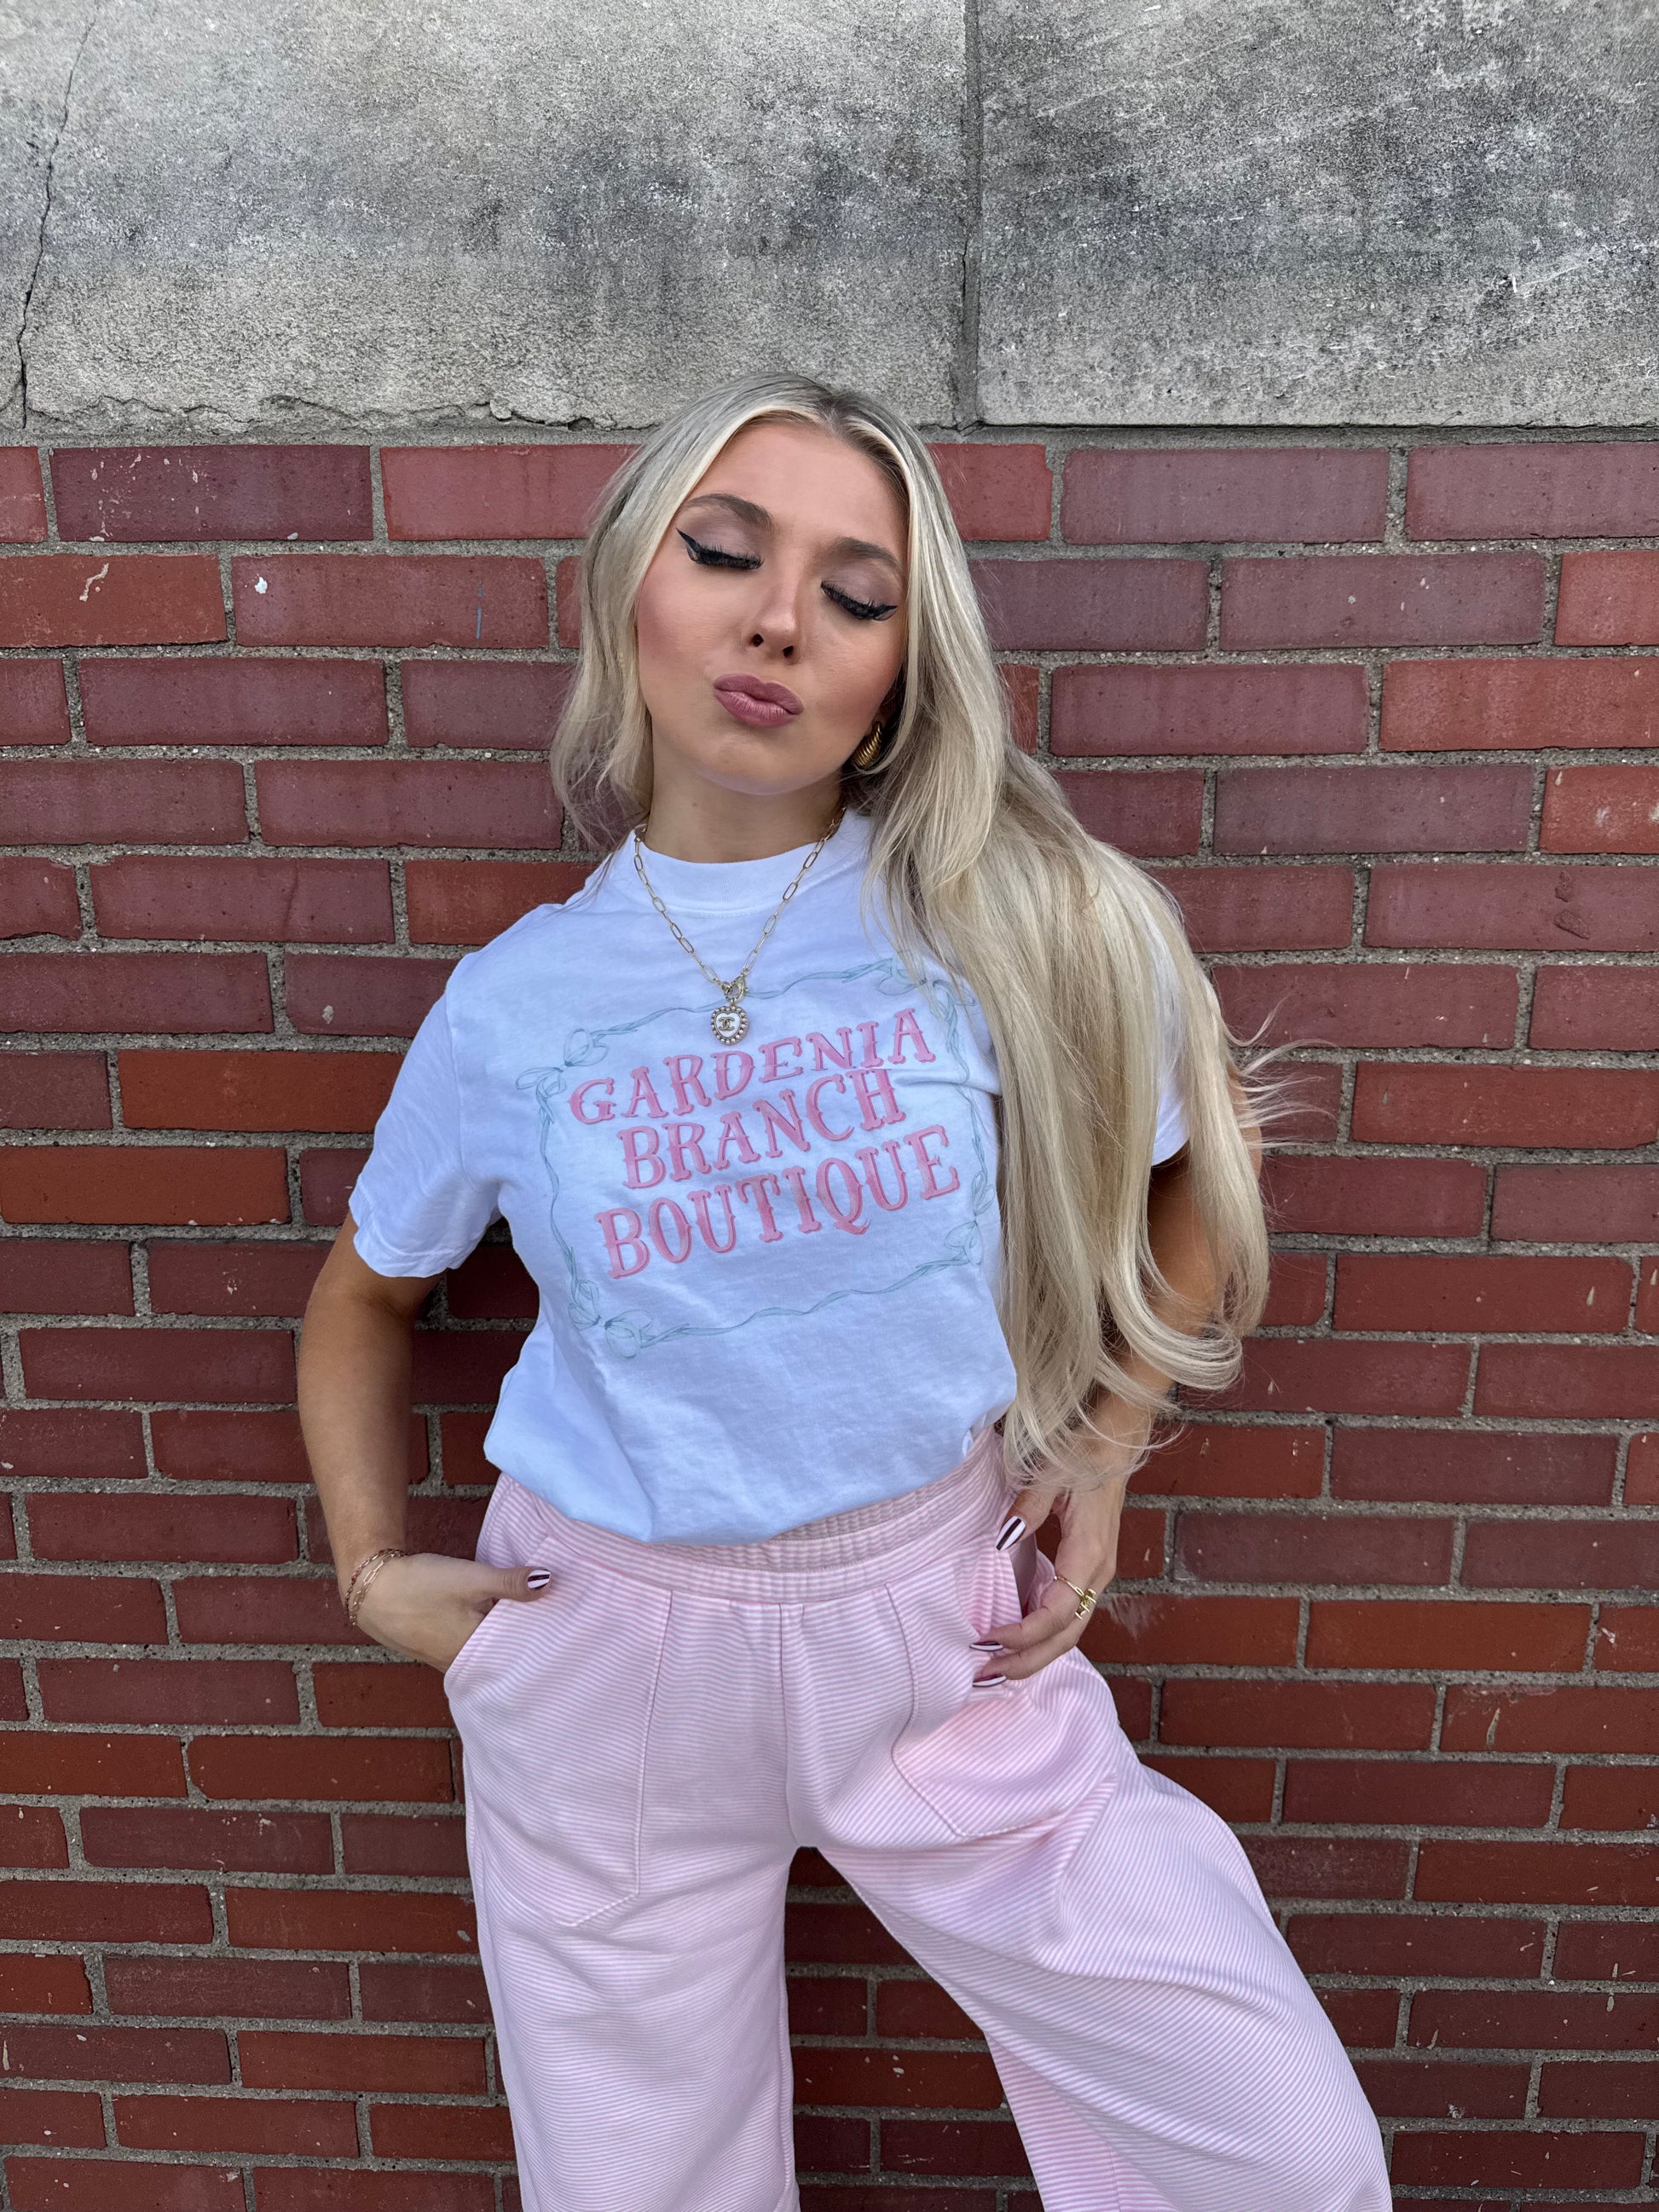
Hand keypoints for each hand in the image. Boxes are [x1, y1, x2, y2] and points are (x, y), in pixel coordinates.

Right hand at [348, 1551, 551, 1672]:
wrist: (372, 1589)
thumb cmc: (421, 1586)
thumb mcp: (471, 1579)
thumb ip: (510, 1582)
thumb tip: (550, 1581)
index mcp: (476, 1654)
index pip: (520, 1649)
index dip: (541, 1632)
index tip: (563, 1618)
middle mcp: (462, 1663)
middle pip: (503, 1650)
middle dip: (525, 1634)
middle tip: (552, 1614)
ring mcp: (446, 1657)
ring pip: (486, 1646)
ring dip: (502, 1631)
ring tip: (528, 1613)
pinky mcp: (436, 1646)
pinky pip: (469, 1643)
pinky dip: (482, 1630)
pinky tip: (491, 1615)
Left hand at [975, 1390, 1154, 1683]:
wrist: (1115, 1441)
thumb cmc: (1082, 1454)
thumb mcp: (1051, 1475)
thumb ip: (1027, 1508)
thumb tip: (1001, 1542)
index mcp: (1089, 1556)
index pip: (1057, 1613)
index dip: (1022, 1633)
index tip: (986, 1638)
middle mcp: (1098, 1574)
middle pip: (1066, 1637)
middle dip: (1026, 1662)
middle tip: (984, 1676)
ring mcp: (1096, 1575)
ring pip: (1069, 1632)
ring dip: (1033, 1655)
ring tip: (995, 1671)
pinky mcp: (1088, 1570)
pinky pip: (1067, 1616)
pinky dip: (1041, 1637)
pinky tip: (1015, 1643)